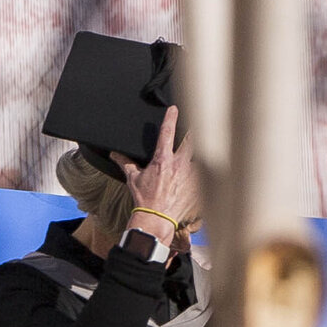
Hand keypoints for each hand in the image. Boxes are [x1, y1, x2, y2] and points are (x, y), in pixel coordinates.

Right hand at [125, 107, 198, 254]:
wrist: (157, 217)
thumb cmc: (144, 198)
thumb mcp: (132, 178)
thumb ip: (126, 163)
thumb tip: (115, 154)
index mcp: (162, 160)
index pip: (166, 133)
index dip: (170, 118)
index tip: (174, 108)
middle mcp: (179, 164)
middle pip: (193, 139)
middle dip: (196, 129)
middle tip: (202, 120)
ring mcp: (192, 173)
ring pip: (202, 154)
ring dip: (204, 150)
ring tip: (211, 144)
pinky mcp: (199, 183)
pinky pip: (205, 171)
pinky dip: (206, 169)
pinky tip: (210, 169)